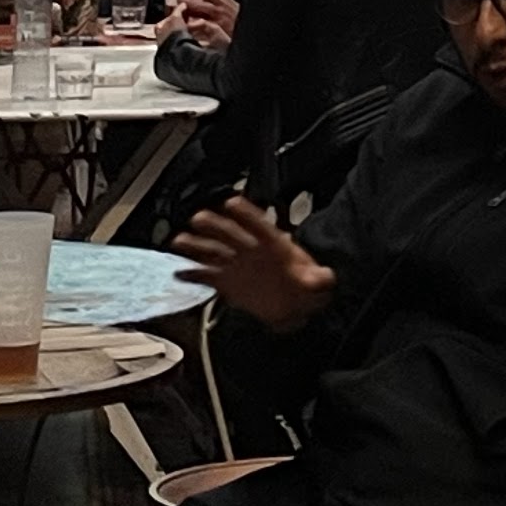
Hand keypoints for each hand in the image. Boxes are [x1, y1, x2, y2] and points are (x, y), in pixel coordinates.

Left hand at [175, 0, 239, 46]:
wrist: (247, 31)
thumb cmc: (235, 20)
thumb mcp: (226, 7)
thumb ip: (211, 4)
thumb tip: (194, 2)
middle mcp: (222, 3)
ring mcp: (220, 13)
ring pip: (204, 5)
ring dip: (190, 2)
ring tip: (178, 2)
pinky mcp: (219, 25)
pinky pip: (205, 21)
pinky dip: (196, 21)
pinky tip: (187, 22)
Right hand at [175, 196, 334, 334]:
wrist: (293, 303)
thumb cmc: (302, 284)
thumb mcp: (316, 281)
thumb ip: (320, 278)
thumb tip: (327, 278)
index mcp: (272, 243)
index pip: (258, 224)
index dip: (246, 213)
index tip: (232, 202)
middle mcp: (250, 250)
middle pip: (230, 232)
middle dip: (214, 225)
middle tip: (198, 218)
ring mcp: (237, 264)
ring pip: (213, 251)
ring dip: (196, 246)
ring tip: (179, 241)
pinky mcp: (227, 282)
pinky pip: (207, 275)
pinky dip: (193, 274)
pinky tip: (180, 271)